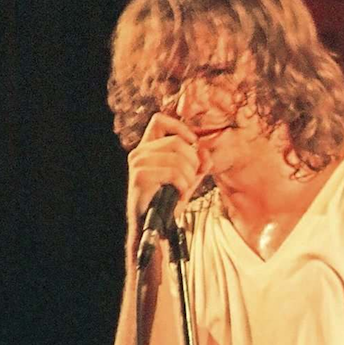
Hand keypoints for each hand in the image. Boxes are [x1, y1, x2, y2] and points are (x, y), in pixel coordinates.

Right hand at [126, 113, 208, 240]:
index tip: (193, 142)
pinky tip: (178, 195)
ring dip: (188, 177)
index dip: (180, 128)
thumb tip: (205, 151)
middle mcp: (140, 152)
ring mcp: (138, 163)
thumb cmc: (169, 199)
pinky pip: (174, 173)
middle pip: (178, 142)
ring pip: (179, 158)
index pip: (160, 120)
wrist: (153, 224)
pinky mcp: (140, 176)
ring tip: (182, 189)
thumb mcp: (189, 177)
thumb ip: (200, 162)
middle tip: (189, 180)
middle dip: (193, 162)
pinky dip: (183, 186)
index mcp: (148, 147)